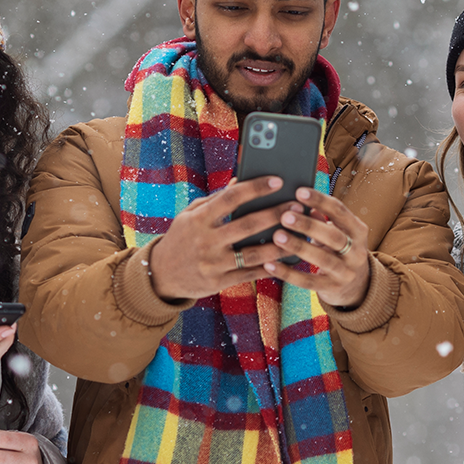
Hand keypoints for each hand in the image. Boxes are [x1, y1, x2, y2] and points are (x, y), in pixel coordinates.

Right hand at [147, 175, 292, 299]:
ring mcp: (213, 264)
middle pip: (247, 225)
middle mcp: (206, 241)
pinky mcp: (219, 282)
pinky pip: (250, 273)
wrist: (162, 274)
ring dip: (280, 243)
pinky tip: (288, 257)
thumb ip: (215, 199)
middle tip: (298, 205)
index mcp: (199, 219)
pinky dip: (270, 266)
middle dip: (276, 213)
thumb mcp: (191, 215)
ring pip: (254, 253)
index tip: (277, 180)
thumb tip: (240, 181)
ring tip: (301, 233)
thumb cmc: (182, 238)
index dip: (255, 188)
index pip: (231, 198)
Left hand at [262, 186, 370, 308]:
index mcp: (358, 230)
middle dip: (308, 225)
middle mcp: (356, 251)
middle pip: (333, 236)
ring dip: (299, 247)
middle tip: (285, 216)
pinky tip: (269, 265)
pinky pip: (308, 282)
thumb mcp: (336, 232)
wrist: (356, 286)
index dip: (320, 200)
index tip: (299, 191)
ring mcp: (346, 272)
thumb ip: (320, 218)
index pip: (340, 211)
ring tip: (277, 236)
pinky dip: (288, 273)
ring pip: (322, 259)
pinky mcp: (332, 289)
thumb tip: (296, 200)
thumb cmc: (338, 250)